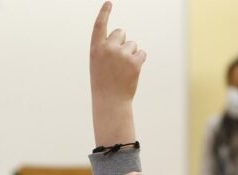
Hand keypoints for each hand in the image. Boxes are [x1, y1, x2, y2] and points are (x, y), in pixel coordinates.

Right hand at [90, 1, 146, 145]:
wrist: (110, 101)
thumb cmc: (103, 84)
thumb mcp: (99, 65)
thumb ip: (107, 50)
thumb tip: (124, 41)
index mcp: (96, 49)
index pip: (100, 26)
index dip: (104, 13)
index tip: (109, 2)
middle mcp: (108, 48)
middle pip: (120, 32)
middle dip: (122, 42)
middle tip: (118, 60)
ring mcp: (121, 54)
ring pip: (132, 44)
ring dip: (131, 54)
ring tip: (123, 70)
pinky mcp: (134, 60)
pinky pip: (141, 53)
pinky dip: (139, 60)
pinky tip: (132, 72)